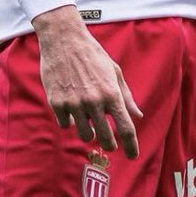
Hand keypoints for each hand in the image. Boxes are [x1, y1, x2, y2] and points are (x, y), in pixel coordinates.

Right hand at [33, 5, 142, 157]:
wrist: (63, 40)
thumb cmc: (92, 54)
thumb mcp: (114, 71)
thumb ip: (126, 96)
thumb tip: (138, 116)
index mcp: (111, 93)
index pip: (125, 128)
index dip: (131, 146)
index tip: (133, 156)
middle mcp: (94, 101)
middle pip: (105, 138)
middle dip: (109, 144)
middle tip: (110, 143)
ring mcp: (74, 103)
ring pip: (84, 135)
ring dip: (89, 133)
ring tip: (89, 122)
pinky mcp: (57, 103)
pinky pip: (66, 124)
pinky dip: (70, 120)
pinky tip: (71, 108)